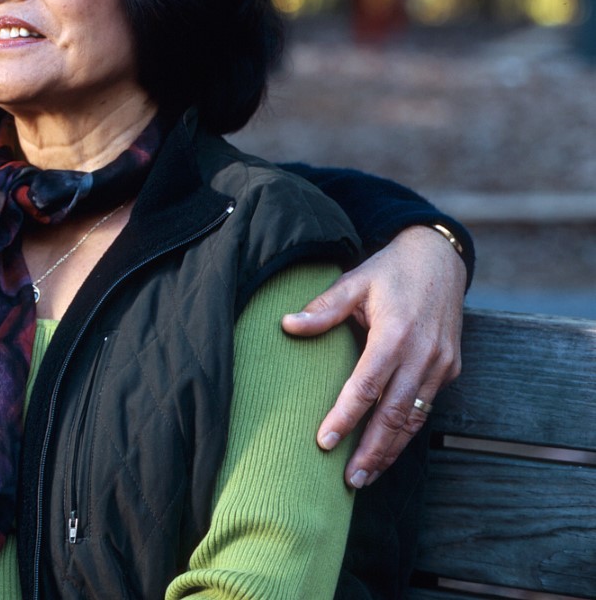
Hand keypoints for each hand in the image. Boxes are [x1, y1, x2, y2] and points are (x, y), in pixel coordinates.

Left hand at [281, 226, 465, 487]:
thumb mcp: (354, 281)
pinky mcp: (450, 369)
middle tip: (350, 480)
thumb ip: (323, 308)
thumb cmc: (390, 270)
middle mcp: (423, 356)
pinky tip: (389, 448)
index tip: (324, 442)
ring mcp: (440, 365)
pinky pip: (426, 408)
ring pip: (414, 419)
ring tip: (367, 475)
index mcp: (395, 335)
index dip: (345, 417)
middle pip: (394, 415)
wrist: (440, 258)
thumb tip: (287, 325)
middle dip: (372, 451)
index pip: (366, 386)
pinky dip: (408, 432)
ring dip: (392, 450)